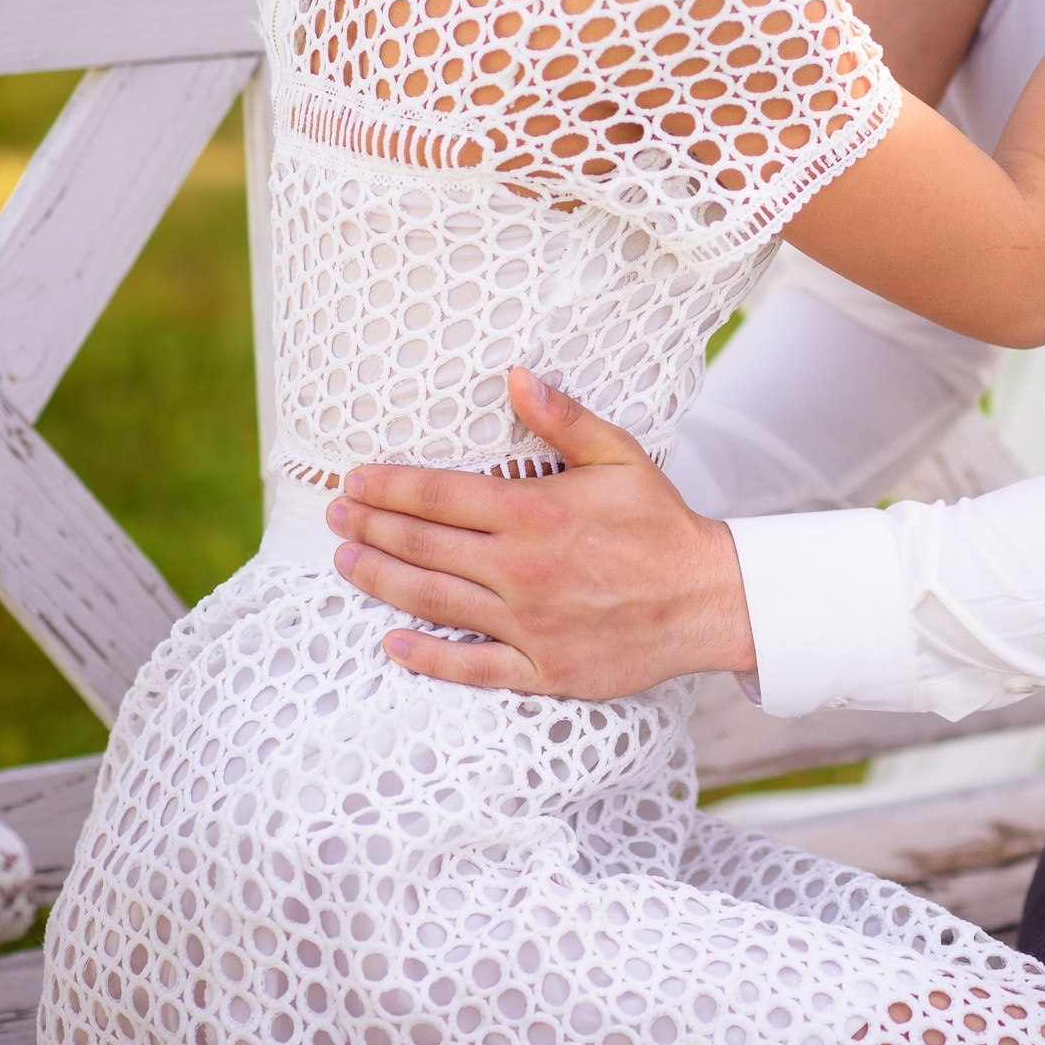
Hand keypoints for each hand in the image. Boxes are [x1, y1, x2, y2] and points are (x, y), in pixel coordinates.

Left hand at [326, 368, 756, 697]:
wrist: (708, 600)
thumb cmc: (662, 526)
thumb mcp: (620, 456)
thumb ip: (562, 419)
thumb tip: (515, 376)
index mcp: (535, 513)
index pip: (440, 496)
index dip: (389, 487)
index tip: (355, 480)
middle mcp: (521, 569)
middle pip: (424, 546)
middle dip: (371, 529)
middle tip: (336, 518)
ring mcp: (528, 622)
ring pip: (434, 601)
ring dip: (381, 581)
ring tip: (345, 565)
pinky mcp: (542, 668)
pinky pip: (471, 667)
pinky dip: (427, 657)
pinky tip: (393, 645)